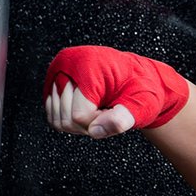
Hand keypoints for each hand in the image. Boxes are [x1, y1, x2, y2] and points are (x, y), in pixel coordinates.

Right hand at [41, 45, 190, 137]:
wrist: (138, 76)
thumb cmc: (142, 87)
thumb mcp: (142, 104)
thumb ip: (122, 118)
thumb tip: (96, 131)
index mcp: (87, 65)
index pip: (79, 115)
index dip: (99, 122)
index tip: (115, 110)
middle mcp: (67, 64)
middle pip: (67, 119)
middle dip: (91, 123)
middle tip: (110, 108)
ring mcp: (57, 72)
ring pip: (59, 120)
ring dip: (82, 123)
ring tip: (101, 107)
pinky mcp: (53, 82)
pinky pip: (54, 116)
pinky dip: (72, 119)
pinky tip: (90, 107)